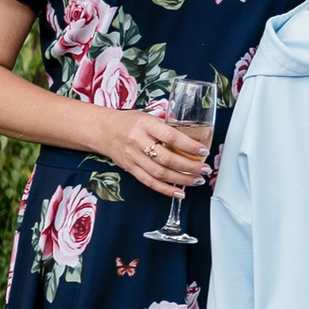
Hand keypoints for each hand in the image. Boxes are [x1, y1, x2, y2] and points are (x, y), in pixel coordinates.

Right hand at [91, 107, 215, 195]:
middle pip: (166, 158)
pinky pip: (149, 182)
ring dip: (181, 179)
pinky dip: (166, 189)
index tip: (203, 150)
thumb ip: (167, 126)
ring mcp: (133, 157)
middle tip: (204, 169)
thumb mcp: (148, 116)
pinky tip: (179, 192)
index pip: (171, 136)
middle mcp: (138, 141)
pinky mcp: (130, 169)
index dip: (189, 145)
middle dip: (189, 166)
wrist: (103, 130)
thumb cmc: (129, 121)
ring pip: (159, 173)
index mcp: (145, 125)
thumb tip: (193, 134)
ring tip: (197, 180)